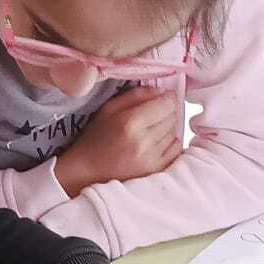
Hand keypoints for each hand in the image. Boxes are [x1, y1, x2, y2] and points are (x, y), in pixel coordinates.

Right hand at [55, 88, 182, 194]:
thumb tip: (162, 91)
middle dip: (163, 113)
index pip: (166, 103)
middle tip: (148, 118)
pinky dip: (169, 143)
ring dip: (165, 129)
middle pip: (172, 116)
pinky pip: (177, 148)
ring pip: (174, 132)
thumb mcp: (108, 109)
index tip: (159, 100)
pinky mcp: (156, 170)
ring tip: (147, 133)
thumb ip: (136, 95)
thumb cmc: (96, 138)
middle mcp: (143, 141)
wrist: (87, 172)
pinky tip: (154, 144)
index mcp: (130, 122)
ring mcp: (151, 158)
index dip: (164, 98)